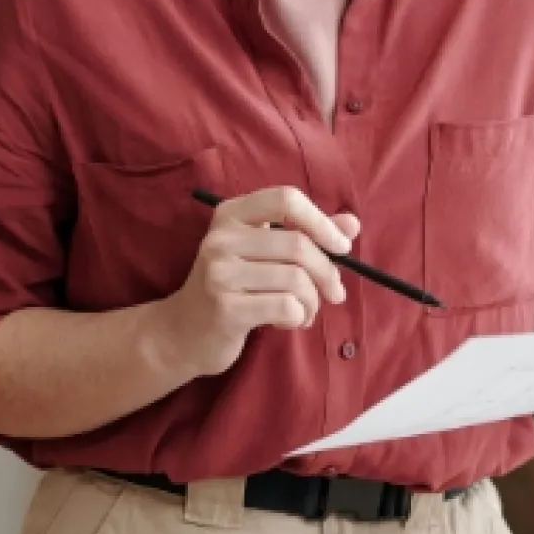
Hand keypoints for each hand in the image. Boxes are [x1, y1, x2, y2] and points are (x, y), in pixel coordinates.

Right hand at [154, 186, 359, 378]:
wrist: (181, 334)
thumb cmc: (231, 291)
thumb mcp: (263, 256)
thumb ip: (305, 236)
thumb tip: (352, 224)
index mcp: (231, 215)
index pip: (286, 199)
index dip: (322, 222)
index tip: (342, 247)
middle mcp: (221, 239)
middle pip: (298, 245)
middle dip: (327, 274)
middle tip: (334, 294)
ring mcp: (220, 273)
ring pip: (296, 280)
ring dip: (312, 303)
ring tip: (304, 313)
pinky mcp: (225, 308)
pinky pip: (286, 307)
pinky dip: (298, 318)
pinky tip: (285, 323)